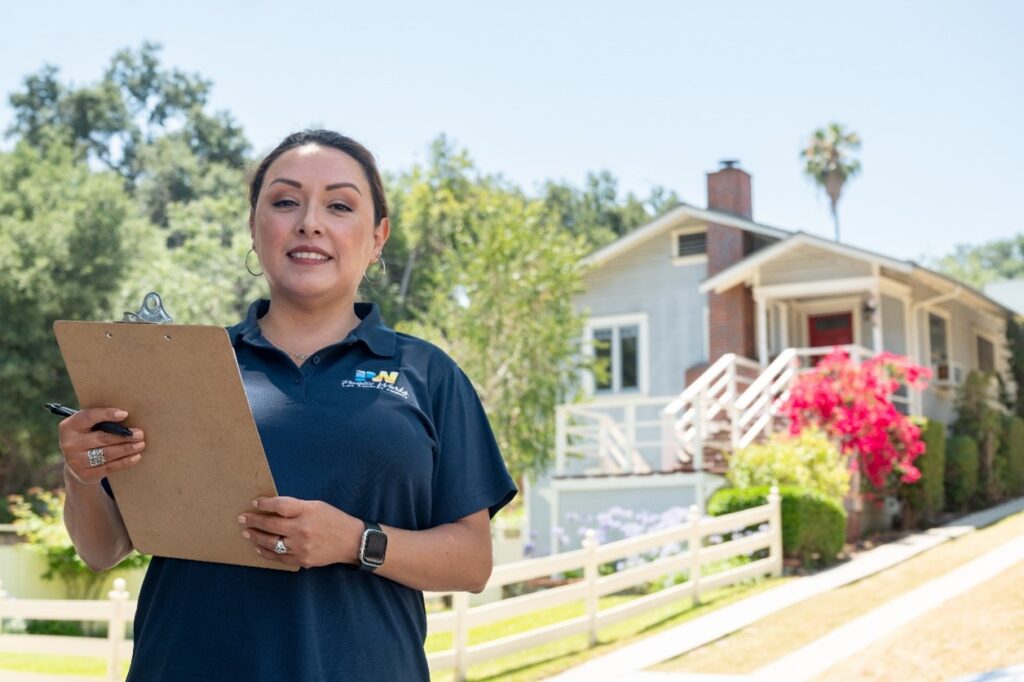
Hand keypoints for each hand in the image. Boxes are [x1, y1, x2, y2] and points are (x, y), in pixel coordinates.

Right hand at [58, 408, 144, 484]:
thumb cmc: (88, 437)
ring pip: (107, 453)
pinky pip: (109, 467)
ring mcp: (76, 461)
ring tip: (141, 444)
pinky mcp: (86, 474)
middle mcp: (69, 444)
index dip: (107, 414)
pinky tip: (136, 456)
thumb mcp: (88, 427)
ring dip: (127, 449)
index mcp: (68, 427)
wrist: (76, 464)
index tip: (125, 414)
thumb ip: (101, 421)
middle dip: (124, 435)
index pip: (88, 417)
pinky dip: (125, 461)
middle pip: (102, 438)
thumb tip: (127, 416)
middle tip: (140, 433)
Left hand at [238, 496, 361, 568]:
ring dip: (256, 537)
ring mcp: (301, 546)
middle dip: (254, 521)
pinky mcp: (302, 560)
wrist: (351, 542)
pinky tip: (259, 547)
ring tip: (247, 533)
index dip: (265, 504)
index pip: (280, 506)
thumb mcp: (317, 506)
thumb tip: (272, 509)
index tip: (255, 503)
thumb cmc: (333, 520)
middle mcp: (303, 529)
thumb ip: (296, 507)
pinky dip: (266, 552)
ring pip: (271, 543)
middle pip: (271, 525)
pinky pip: (278, 557)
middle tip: (242, 519)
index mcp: (307, 511)